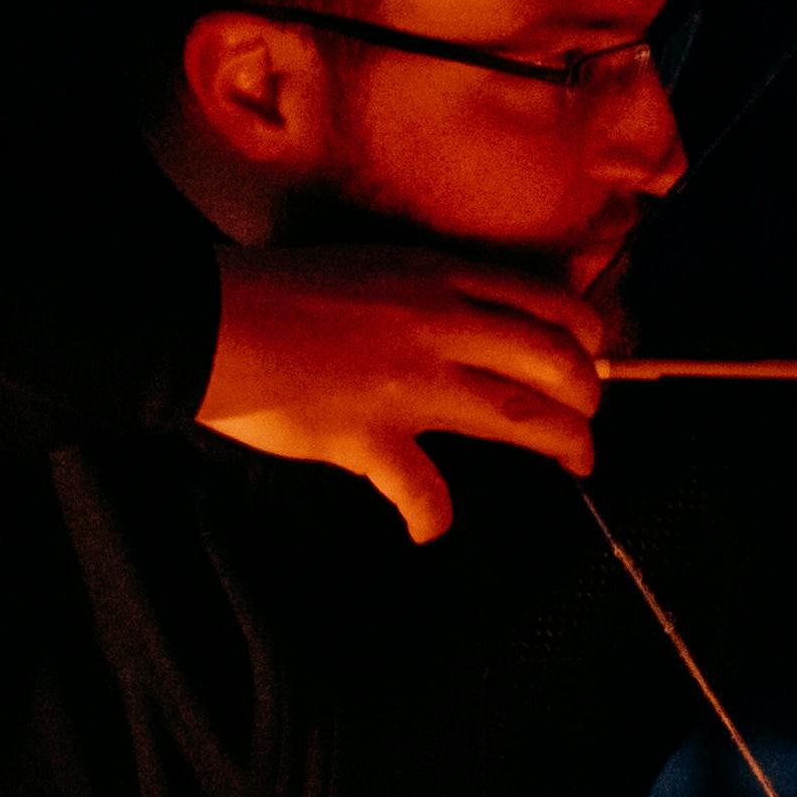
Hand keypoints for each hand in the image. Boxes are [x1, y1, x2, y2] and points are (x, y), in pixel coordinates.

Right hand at [197, 242, 605, 546]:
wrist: (207, 321)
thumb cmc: (276, 291)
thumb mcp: (370, 269)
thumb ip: (425, 294)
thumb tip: (468, 324)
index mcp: (437, 279)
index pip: (546, 303)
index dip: (585, 337)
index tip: (590, 357)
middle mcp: (438, 325)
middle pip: (553, 360)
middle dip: (588, 394)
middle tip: (587, 418)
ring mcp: (410, 383)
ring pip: (520, 416)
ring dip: (563, 443)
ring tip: (577, 461)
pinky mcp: (371, 437)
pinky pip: (424, 490)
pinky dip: (433, 515)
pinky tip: (430, 527)